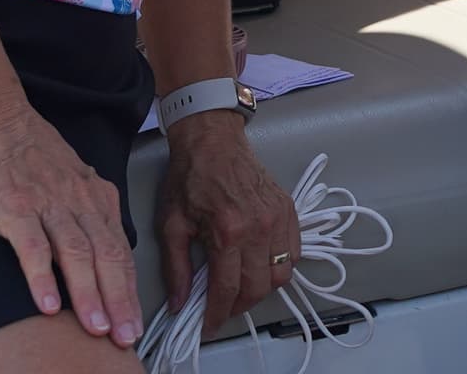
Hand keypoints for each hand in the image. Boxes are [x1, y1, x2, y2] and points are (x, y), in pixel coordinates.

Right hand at [0, 102, 141, 338]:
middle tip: (125, 336)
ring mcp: (48, 205)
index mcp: (96, 197)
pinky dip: (42, 278)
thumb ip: (91, 213)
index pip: (120, 251)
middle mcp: (79, 202)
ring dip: (89, 295)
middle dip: (119, 300)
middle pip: (106, 257)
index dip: (129, 290)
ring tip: (97, 328)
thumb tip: (107, 250)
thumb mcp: (74, 180)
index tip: (135, 323)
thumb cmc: (32, 153)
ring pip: (77, 255)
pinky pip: (33, 246)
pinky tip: (48, 306)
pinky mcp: (16, 208)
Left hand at [155, 107, 298, 336]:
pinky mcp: (288, 209)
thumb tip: (180, 304)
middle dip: (239, 306)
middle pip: (258, 287)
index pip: (227, 289)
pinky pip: (294, 251)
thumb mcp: (171, 224)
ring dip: (262, 289)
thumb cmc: (189, 179)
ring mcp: (278, 218)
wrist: (212, 140)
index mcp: (227, 231)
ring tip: (242, 288)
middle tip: (223, 308)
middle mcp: (258, 227)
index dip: (217, 315)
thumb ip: (176, 268)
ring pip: (281, 274)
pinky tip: (262, 266)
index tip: (208, 326)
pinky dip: (281, 267)